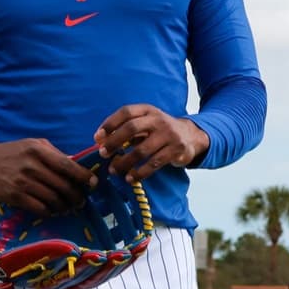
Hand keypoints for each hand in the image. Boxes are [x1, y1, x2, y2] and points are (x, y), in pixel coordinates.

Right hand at [0, 139, 97, 218]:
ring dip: (65, 206)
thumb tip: (77, 166)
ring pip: (53, 199)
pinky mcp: (15, 197)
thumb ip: (55, 154)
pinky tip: (53, 211)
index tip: (93, 183)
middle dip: (76, 196)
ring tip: (68, 207)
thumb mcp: (35, 145)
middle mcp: (32, 166)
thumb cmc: (15, 152)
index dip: (83, 176)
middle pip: (63, 185)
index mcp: (39, 150)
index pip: (67, 165)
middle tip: (81, 200)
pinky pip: (40, 208)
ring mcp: (23, 182)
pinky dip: (50, 212)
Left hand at [94, 104, 209, 183]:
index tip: (97, 137)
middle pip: (131, 128)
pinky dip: (140, 172)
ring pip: (141, 150)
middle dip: (114, 142)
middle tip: (103, 153)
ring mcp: (168, 134)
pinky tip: (131, 178)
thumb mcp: (147, 123)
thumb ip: (127, 130)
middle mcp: (158, 119)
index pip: (126, 112)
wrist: (191, 136)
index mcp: (148, 110)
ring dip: (124, 162)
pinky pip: (154, 163)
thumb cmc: (160, 131)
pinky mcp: (176, 150)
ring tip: (113, 170)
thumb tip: (101, 141)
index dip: (110, 123)